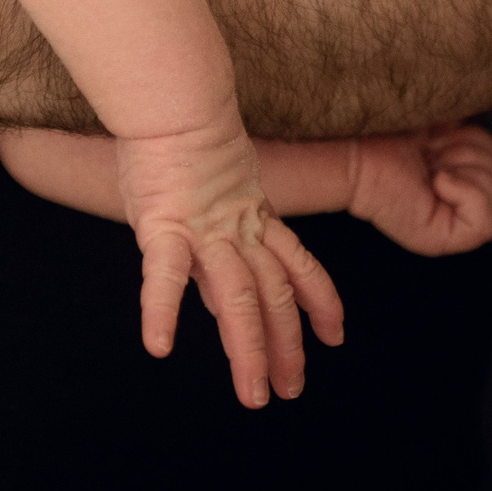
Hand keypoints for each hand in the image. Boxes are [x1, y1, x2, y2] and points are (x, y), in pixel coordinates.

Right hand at [113, 123, 343, 406]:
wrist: (175, 96)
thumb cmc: (182, 119)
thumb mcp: (214, 165)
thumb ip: (219, 197)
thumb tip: (212, 216)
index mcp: (252, 213)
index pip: (296, 267)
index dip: (320, 303)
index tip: (333, 336)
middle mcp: (239, 229)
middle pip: (274, 295)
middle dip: (286, 346)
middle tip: (291, 390)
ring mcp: (205, 230)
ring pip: (238, 299)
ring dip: (249, 351)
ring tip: (255, 394)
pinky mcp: (166, 225)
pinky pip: (167, 275)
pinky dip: (162, 311)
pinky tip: (158, 346)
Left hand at [345, 122, 491, 255]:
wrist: (355, 143)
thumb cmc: (391, 128)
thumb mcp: (447, 125)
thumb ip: (475, 136)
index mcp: (460, 181)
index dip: (480, 147)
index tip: (442, 140)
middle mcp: (456, 207)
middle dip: (470, 156)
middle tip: (431, 155)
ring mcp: (449, 226)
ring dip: (464, 170)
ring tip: (429, 167)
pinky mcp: (440, 240)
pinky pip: (485, 224)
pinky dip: (466, 193)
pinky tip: (436, 181)